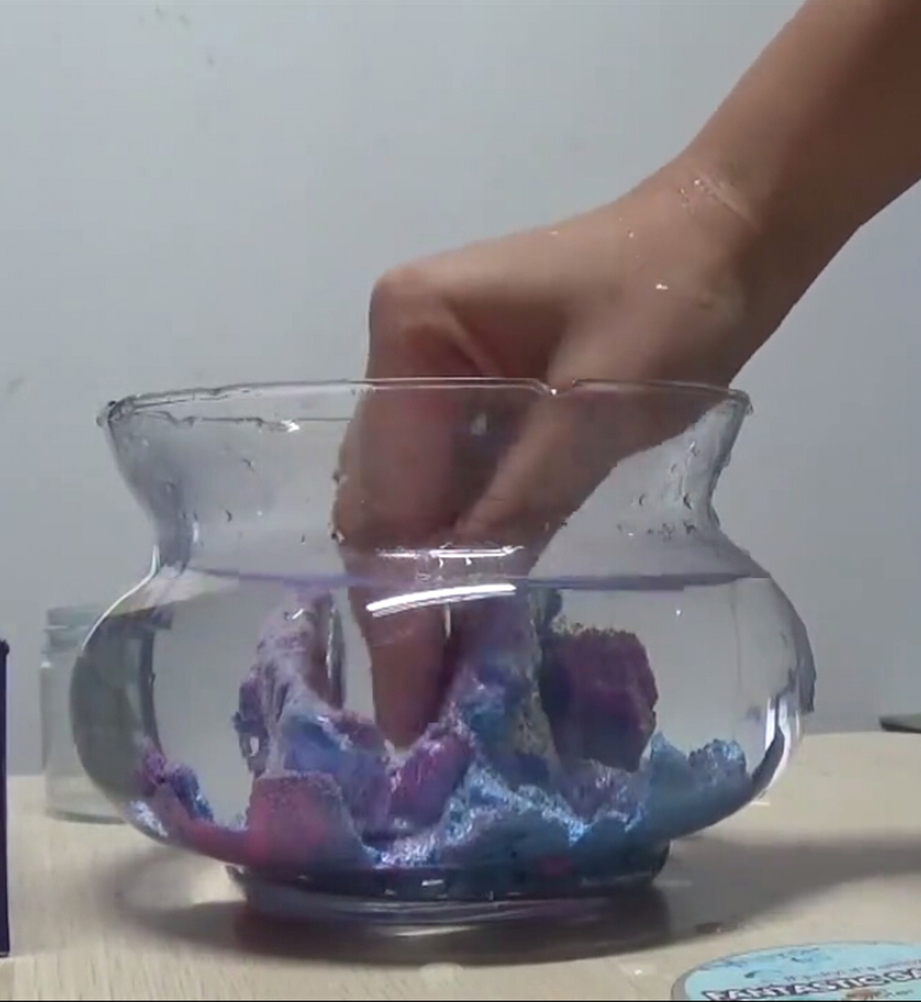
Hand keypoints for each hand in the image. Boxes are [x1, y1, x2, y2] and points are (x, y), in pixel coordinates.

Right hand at [334, 157, 769, 746]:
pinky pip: (450, 484)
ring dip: (422, 583)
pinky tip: (464, 608)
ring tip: (428, 679)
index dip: (394, 594)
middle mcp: (400, 349)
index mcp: (411, 328)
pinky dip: (458, 549)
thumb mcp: (597, 408)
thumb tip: (450, 607)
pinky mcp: (471, 395)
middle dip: (397, 600)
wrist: (725, 235)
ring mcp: (431, 372)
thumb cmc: (670, 300)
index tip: (403, 693)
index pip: (387, 484)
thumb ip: (518, 503)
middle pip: (383, 495)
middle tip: (409, 707)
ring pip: (409, 498)